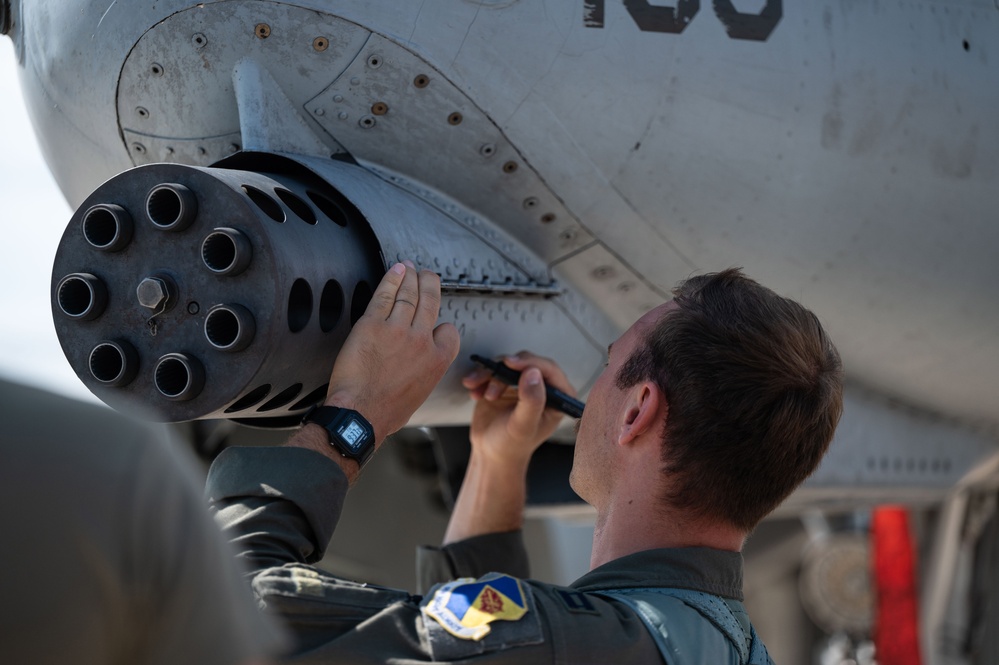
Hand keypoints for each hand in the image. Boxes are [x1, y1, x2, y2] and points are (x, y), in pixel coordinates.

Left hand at [325, 262, 459, 443]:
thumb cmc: (385, 412)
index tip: (435, 321)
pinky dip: (391, 279)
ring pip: (409, 295)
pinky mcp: (373, 325)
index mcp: (437, 361)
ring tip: (410, 268)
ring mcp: (398, 330)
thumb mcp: (419, 394)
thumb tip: (418, 367)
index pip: (448, 331)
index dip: (442, 325)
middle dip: (430, 283)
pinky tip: (395, 270)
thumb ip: (424, 372)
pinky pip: (385, 295)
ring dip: (411, 277)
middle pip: (430, 302)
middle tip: (428, 274)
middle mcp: (422, 341)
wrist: (361, 414)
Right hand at [462, 351, 575, 467]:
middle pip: (527, 362)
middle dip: (506, 369)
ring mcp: (523, 384)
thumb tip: (533, 373)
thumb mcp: (522, 426)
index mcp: (559, 398)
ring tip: (482, 395)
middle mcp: (544, 387)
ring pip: (507, 364)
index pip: (549, 370)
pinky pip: (493, 369)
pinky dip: (482, 378)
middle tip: (491, 375)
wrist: (491, 452)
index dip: (530, 362)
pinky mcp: (505, 383)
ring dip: (490, 374)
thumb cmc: (512, 445)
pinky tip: (475, 392)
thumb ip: (532, 401)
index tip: (510, 363)